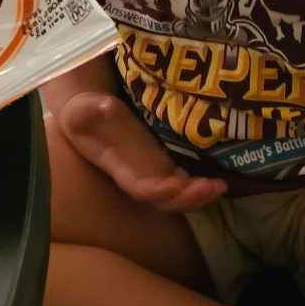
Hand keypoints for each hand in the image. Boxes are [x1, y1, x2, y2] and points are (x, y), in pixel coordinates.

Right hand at [59, 92, 225, 212]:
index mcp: (121, 169)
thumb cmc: (86, 115)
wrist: (91, 118)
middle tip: (211, 187)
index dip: (158, 190)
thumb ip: (92, 110)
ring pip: (179, 195)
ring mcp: (154, 173)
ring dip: (199, 195)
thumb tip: (105, 106)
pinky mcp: (165, 165)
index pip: (141, 188)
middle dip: (188, 198)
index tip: (177, 184)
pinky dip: (201, 186)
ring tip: (220, 186)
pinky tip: (219, 180)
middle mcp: (140, 178)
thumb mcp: (84, 110)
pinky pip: (185, 184)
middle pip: (166, 199)